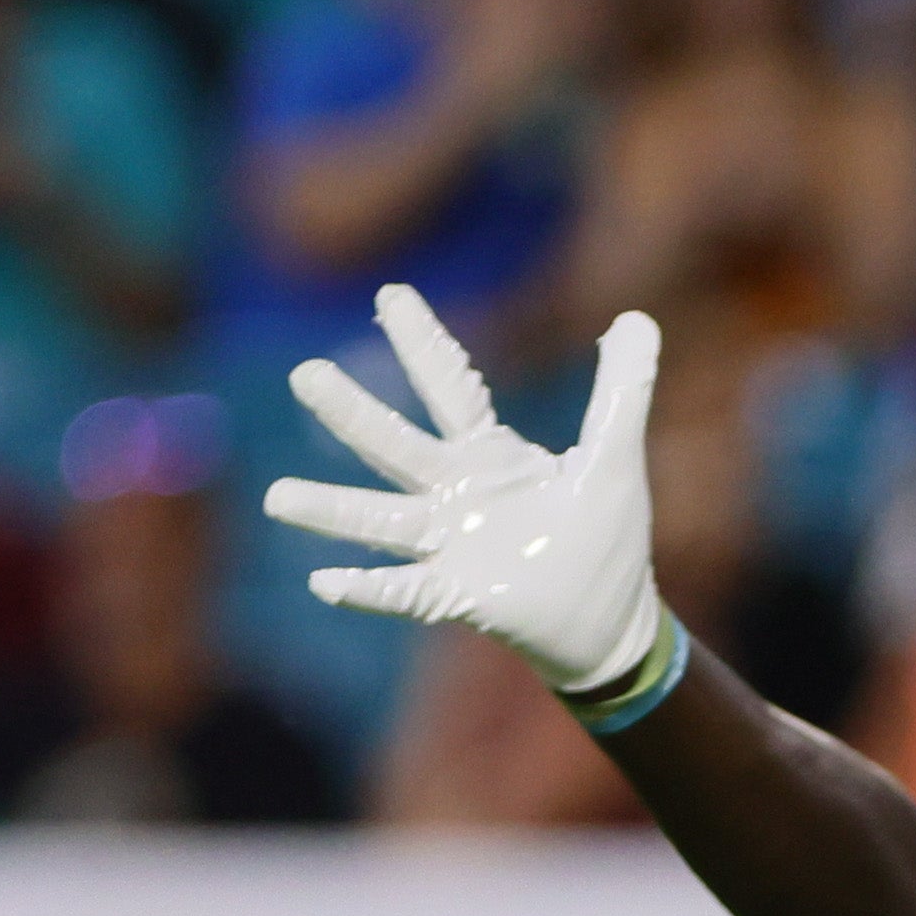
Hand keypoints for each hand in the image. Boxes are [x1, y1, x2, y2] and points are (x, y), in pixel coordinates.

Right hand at [267, 288, 671, 697]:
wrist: (611, 621)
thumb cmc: (605, 538)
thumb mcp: (617, 457)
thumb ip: (622, 390)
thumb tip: (637, 320)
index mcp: (488, 453)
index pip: (448, 387)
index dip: (423, 342)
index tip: (390, 294)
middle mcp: (454, 492)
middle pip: (395, 446)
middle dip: (353, 413)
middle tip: (305, 374)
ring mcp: (449, 544)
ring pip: (380, 521)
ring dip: (331, 512)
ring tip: (278, 499)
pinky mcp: (458, 594)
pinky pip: (405, 591)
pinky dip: (368, 589)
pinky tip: (325, 582)